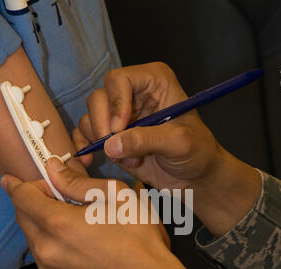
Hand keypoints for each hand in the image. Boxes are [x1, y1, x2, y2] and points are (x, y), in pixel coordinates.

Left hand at [1, 160, 207, 268]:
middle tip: (60, 199)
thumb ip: (76, 182)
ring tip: (74, 225)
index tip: (20, 180)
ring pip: (34, 240)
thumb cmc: (139, 238)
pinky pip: (46, 260)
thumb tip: (52, 169)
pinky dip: (54, 248)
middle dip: (35, 204)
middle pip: (24, 219)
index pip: (22, 198)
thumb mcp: (116, 197)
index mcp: (58, 224)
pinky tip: (79, 247)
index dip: (20, 185)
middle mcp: (47, 251)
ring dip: (45, 227)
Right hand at [74, 62, 220, 192]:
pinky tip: (89, 161)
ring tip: (128, 160)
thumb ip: (146, 140)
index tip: (120, 128)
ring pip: (90, 118)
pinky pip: (85, 135)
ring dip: (102, 143)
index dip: (115, 103)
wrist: (194, 176)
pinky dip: (85, 148)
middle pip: (99, 98)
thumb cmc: (196, 152)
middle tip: (114, 148)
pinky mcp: (111, 137)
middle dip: (102, 125)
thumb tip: (110, 145)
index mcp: (153, 82)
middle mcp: (132, 94)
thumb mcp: (179, 143)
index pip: (119, 80)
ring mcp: (119, 116)